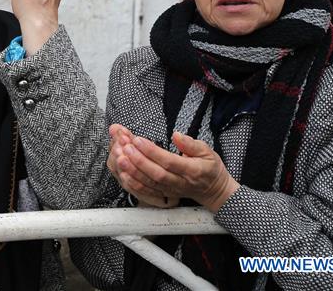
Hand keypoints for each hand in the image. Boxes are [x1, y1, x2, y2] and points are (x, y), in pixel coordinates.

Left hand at [115, 130, 238, 212]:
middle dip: (138, 161)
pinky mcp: (164, 195)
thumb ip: (191, 144)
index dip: (152, 152)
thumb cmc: (209, 168)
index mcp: (193, 171)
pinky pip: (147, 192)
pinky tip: (123, 174)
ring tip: (119, 158)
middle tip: (125, 147)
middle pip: (156, 174)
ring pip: (149, 184)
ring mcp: (171, 191)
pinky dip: (134, 184)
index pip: (169, 161)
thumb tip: (177, 136)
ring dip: (132, 172)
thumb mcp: (208, 151)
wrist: (213, 190)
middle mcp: (180, 183)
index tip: (138, 140)